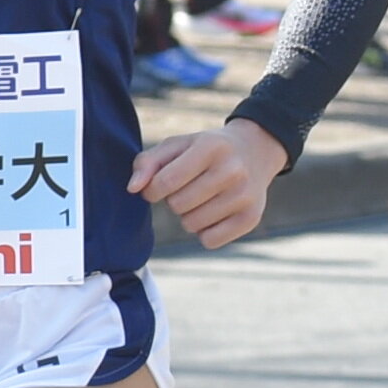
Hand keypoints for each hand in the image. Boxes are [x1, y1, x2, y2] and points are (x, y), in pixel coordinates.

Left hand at [128, 115, 286, 248]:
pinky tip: (213, 213)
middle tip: (187, 188)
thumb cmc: (204, 150)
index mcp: (210, 148)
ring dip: (188, 216)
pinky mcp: (251, 218)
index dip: (152, 190)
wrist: (254, 150)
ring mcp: (245, 195)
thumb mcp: (176, 146)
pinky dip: (204, 232)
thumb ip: (147, 163)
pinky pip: (209, 241)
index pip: (164, 182)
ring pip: (192, 225)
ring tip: (202, 198)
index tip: (158, 186)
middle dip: (173, 200)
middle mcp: (232, 171)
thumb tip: (133, 189)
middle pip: (177, 205)